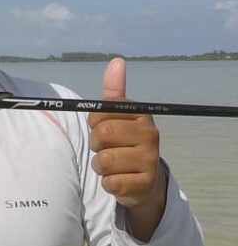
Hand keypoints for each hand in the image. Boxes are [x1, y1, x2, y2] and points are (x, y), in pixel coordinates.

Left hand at [88, 57, 166, 240]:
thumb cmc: (124, 142)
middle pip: (101, 136)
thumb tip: (117, 61)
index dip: (94, 124)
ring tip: (113, 165)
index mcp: (141, 115)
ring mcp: (150, 160)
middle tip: (106, 149)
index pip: (99, 114)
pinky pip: (110, 183)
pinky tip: (119, 180)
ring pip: (103, 161)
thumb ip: (114, 91)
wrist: (144, 180)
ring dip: (100, 166)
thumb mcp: (118, 116)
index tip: (103, 128)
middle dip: (96, 145)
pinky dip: (108, 183)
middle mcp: (150, 135)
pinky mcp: (144, 184)